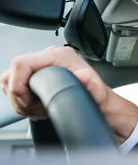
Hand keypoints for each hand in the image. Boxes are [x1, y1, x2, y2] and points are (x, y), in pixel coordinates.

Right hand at [0, 46, 137, 143]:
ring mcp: (42, 66)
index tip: (27, 101)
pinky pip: (17, 88)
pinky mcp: (38, 76)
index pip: (21, 63)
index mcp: (58, 55)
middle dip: (19, 96)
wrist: (100, 102)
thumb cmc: (97, 96)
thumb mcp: (96, 91)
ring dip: (20, 100)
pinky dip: (22, 101)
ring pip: (11, 82)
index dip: (17, 84)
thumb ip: (91, 83)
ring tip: (37, 109)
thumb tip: (83, 76)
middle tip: (34, 108)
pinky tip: (37, 107)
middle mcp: (48, 57)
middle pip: (12, 73)